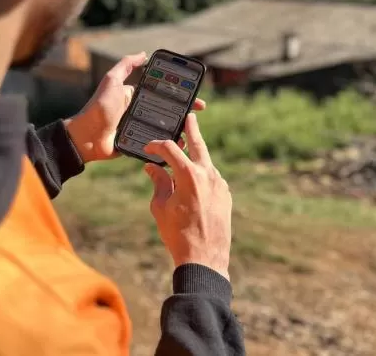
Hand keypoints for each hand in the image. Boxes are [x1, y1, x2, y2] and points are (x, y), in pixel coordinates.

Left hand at [64, 53, 205, 164]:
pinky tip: (181, 144)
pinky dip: (169, 144)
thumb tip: (144, 53)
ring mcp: (141, 129)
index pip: (162, 93)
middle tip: (198, 112)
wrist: (87, 137)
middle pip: (168, 111)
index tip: (194, 94)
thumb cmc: (99, 107)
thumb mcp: (112, 81)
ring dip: (180, 128)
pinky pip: (157, 144)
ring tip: (192, 129)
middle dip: (184, 111)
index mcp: (136, 97)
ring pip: (165, 128)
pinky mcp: (139, 144)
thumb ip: (125, 66)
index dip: (179, 93)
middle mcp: (141, 112)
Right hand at [143, 113, 231, 279]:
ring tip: (186, 150)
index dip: (156, 146)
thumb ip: (158, 182)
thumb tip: (152, 168)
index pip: (170, 149)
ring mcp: (220, 184)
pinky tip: (193, 178)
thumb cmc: (177, 234)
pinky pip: (212, 177)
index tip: (148, 150)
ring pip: (206, 162)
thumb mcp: (161, 207)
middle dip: (192, 130)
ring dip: (195, 156)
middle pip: (198, 144)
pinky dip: (202, 173)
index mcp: (188, 175)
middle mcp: (208, 174)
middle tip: (190, 117)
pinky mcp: (226, 195)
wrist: (204, 258)